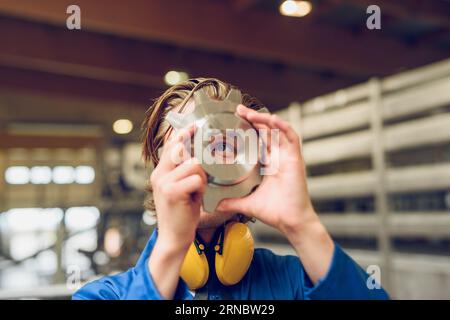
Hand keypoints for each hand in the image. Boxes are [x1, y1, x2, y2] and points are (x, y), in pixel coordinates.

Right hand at [148, 125, 206, 298]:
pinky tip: (194, 199)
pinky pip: (196, 179)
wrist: (174, 238)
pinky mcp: (171, 191)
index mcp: (160, 172)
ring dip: (201, 179)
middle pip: (184, 151)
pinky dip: (200, 189)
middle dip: (199, 161)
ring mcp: (163, 182)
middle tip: (204, 170)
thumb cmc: (182, 213)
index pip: (171, 146)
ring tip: (195, 193)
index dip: (182, 134)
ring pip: (194, 165)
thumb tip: (198, 155)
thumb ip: (184, 172)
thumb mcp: (182, 188)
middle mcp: (159, 174)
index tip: (193, 124)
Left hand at [217, 105, 333, 282]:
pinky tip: (271, 119)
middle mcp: (278, 157)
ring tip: (250, 113)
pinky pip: (291, 137)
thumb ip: (232, 202)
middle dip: (253, 119)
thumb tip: (215, 205)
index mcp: (268, 164)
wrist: (291, 222)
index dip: (248, 129)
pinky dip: (282, 126)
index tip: (233, 121)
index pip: (258, 140)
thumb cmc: (274, 212)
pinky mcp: (295, 159)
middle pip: (266, 131)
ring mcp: (287, 157)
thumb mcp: (248, 204)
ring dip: (264, 119)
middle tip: (238, 110)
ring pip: (277, 130)